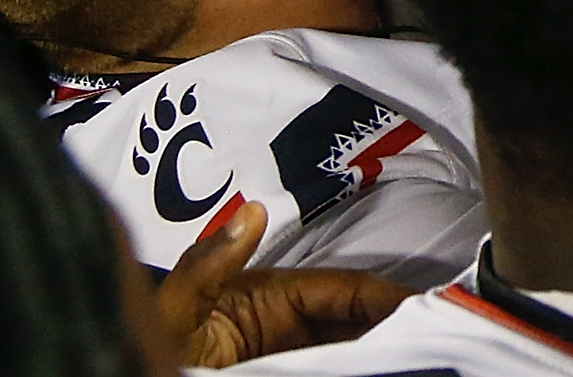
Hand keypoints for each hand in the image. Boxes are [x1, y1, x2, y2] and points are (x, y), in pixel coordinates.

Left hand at [147, 201, 412, 364]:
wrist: (130, 372)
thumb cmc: (148, 345)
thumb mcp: (173, 309)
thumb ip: (207, 266)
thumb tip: (255, 211)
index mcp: (265, 297)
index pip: (340, 292)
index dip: (384, 297)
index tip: (426, 305)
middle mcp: (282, 323)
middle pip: (353, 322)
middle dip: (393, 324)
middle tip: (442, 332)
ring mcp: (284, 351)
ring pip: (346, 346)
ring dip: (379, 346)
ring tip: (425, 351)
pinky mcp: (281, 368)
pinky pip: (328, 364)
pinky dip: (360, 362)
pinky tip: (386, 364)